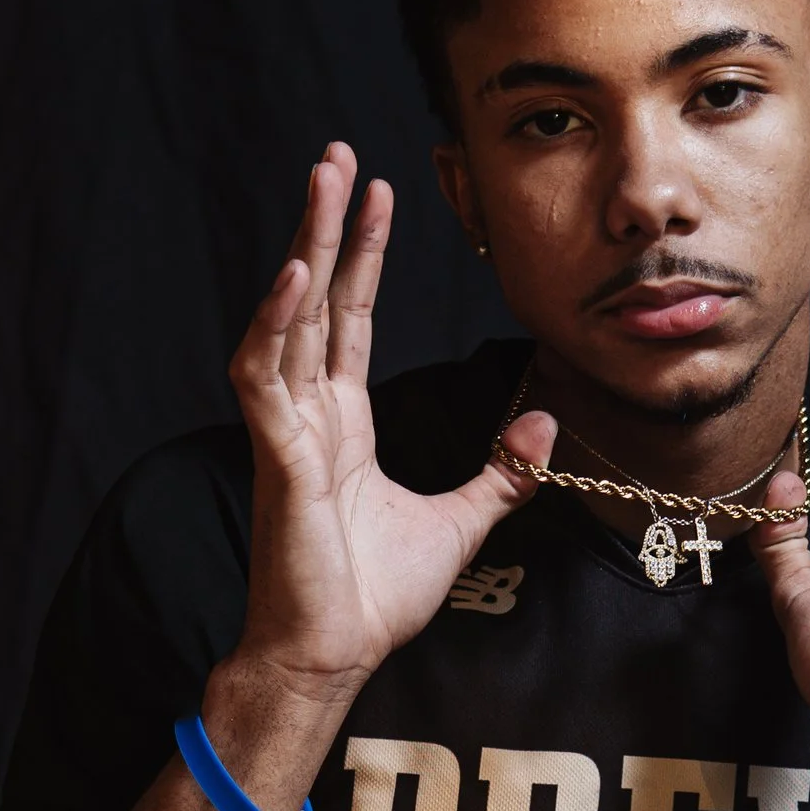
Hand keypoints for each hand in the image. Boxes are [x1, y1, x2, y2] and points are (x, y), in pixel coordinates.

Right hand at [223, 145, 551, 719]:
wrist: (336, 655)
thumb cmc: (375, 597)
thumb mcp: (461, 521)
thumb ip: (498, 470)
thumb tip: (542, 421)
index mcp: (343, 422)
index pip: (351, 316)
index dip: (364, 254)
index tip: (381, 194)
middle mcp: (310, 414)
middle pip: (316, 297)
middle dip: (328, 224)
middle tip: (339, 155)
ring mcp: (288, 431)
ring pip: (289, 318)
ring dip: (304, 248)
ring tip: (323, 184)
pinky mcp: (277, 458)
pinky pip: (267, 377)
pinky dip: (277, 324)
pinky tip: (298, 275)